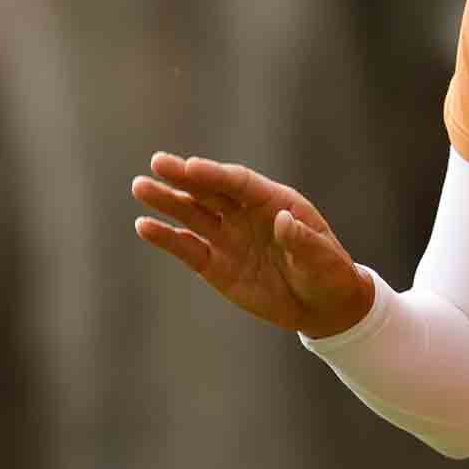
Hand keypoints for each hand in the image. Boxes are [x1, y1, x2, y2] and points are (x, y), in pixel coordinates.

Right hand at [131, 152, 373, 337]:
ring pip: (193, 214)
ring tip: (140, 186)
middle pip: (211, 190)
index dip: (215, 174)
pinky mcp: (216, 265)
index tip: (190, 167)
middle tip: (157, 162)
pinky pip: (188, 249)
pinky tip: (144, 226)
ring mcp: (229, 238)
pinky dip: (166, 238)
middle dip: (184, 177)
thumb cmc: (329, 274)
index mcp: (275, 202)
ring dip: (167, 201)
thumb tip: (284, 221)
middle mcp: (246, 214)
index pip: (240, 182)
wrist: (323, 306)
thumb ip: (303, 240)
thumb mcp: (323, 258)